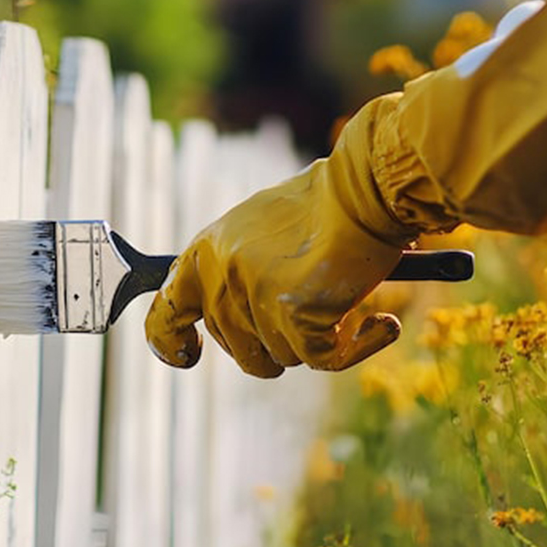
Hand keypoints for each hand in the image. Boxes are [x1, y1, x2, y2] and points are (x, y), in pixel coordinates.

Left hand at [145, 97, 415, 376]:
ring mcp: (256, 298)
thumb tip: (234, 322)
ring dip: (315, 339)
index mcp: (205, 253)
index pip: (164, 315)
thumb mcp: (257, 230)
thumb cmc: (322, 204)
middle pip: (237, 347)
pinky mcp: (296, 316)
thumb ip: (235, 271)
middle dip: (275, 340)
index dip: (171, 344)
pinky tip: (382, 325)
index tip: (191, 355)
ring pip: (283, 356)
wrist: (367, 186)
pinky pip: (324, 360)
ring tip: (342, 298)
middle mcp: (222, 277)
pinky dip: (356, 348)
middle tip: (310, 307)